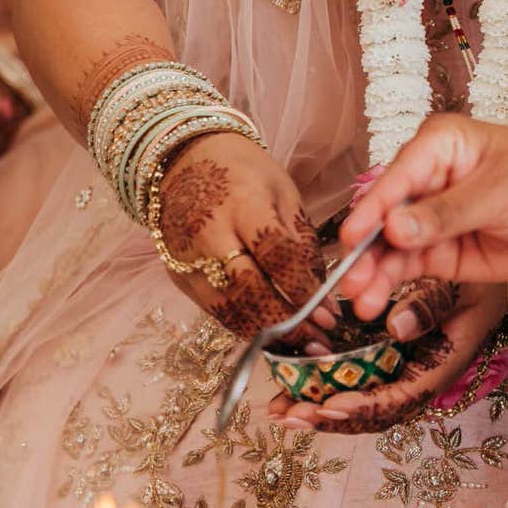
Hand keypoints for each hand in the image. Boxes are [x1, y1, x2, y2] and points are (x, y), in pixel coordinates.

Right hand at [154, 132, 333, 349]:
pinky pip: (215, 311)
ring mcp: (188, 258)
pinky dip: (245, 328)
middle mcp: (209, 233)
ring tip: (299, 347)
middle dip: (287, 323)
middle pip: (249, 290)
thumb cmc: (242, 173)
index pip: (276, 255)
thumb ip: (302, 244)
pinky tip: (270, 336)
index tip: (330, 316)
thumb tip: (324, 297)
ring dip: (267, 335)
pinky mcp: (178, 277)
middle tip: (318, 342)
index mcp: (242, 202)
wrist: (183, 159)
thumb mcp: (282, 192)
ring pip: (229, 309)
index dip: (304, 291)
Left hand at [269, 280, 507, 432]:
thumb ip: (430, 307)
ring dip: (315, 407)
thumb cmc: (478, 282)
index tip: (329, 405)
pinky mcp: (385, 361)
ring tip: (278, 409)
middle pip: (368, 413)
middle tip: (287, 414)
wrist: (488, 270)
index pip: (397, 400)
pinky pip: (352, 381)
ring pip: (355, 402)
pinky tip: (290, 386)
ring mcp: (398, 373)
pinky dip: (321, 385)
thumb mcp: (461, 289)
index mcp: (437, 368)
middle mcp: (414, 378)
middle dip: (325, 416)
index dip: (362, 407)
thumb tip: (396, 328)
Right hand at [335, 114, 507, 320]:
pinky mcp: (441, 251)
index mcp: (438, 147)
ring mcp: (430, 220)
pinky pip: (407, 267)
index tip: (351, 242)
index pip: (394, 181)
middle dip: (364, 251)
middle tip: (350, 283)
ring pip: (389, 249)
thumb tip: (394, 229)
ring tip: (361, 302)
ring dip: (372, 275)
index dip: (370, 213)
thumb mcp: (500, 193)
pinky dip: (390, 284)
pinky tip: (376, 302)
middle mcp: (425, 181)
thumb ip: (446, 214)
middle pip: (382, 217)